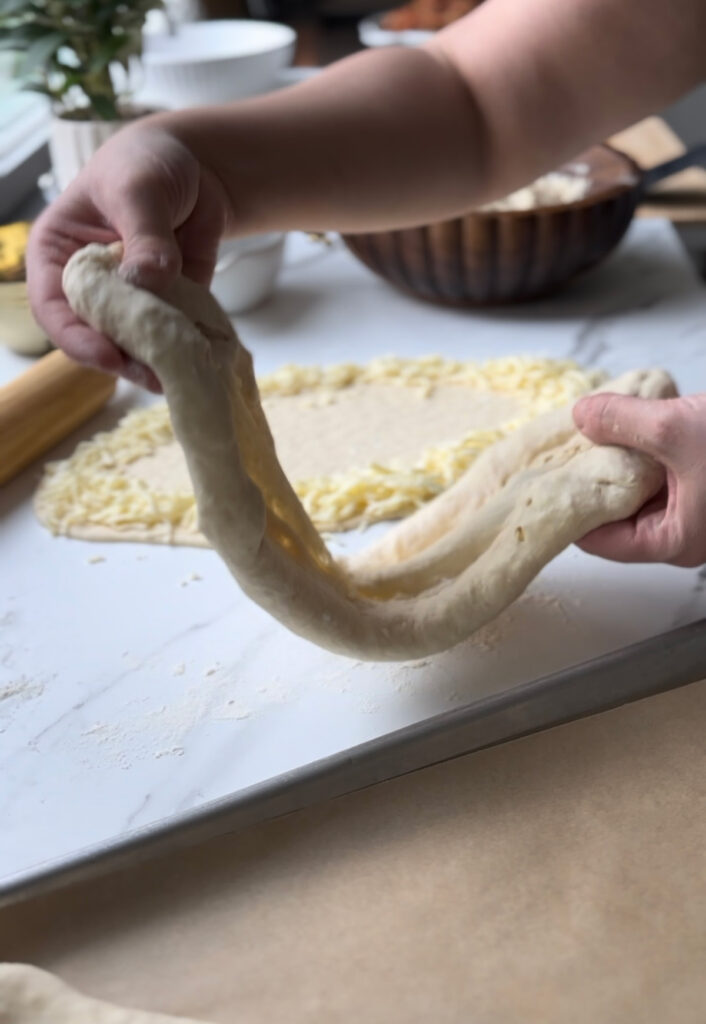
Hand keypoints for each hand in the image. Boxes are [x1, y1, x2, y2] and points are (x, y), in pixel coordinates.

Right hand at [27, 121, 228, 391]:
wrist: (197, 166)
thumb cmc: (147, 164)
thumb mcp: (140, 189)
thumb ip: (144, 235)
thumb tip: (148, 279)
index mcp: (58, 254)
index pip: (52, 305)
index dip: (76, 337)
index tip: (108, 355)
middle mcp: (88, 285)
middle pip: (93, 335)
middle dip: (121, 359)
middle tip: (153, 375)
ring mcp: (128, 301)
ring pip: (132, 344)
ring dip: (155, 361)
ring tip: (181, 372)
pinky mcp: (166, 308)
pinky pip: (172, 336)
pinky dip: (185, 348)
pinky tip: (204, 357)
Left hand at [573, 391, 705, 566]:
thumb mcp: (676, 429)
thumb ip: (623, 421)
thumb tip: (580, 416)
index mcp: (673, 540)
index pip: (599, 540)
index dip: (569, 510)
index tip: (544, 481)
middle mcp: (680, 531)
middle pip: (614, 515)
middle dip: (588, 482)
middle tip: (558, 453)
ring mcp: (690, 508)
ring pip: (633, 491)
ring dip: (613, 463)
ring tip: (582, 435)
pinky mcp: (697, 482)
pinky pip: (654, 473)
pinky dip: (637, 452)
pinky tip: (619, 425)